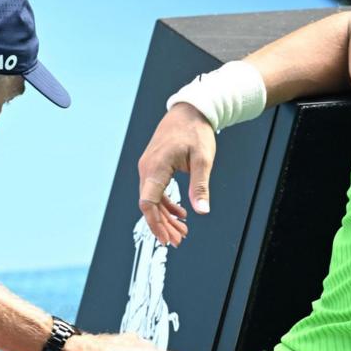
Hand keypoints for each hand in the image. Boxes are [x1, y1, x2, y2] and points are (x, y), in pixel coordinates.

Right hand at [137, 103, 216, 244]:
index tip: (166, 237)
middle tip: (179, 240)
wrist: (190, 110)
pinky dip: (166, 204)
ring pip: (152, 199)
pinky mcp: (154, 166)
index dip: (156, 223)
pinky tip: (180, 213)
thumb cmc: (195, 131)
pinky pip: (155, 190)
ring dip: (165, 217)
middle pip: (149, 205)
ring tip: (181, 232)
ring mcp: (148, 167)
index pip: (148, 202)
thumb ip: (200, 186)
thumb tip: (202, 211)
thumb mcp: (203, 159)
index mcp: (156, 167)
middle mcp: (147, 168)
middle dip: (163, 225)